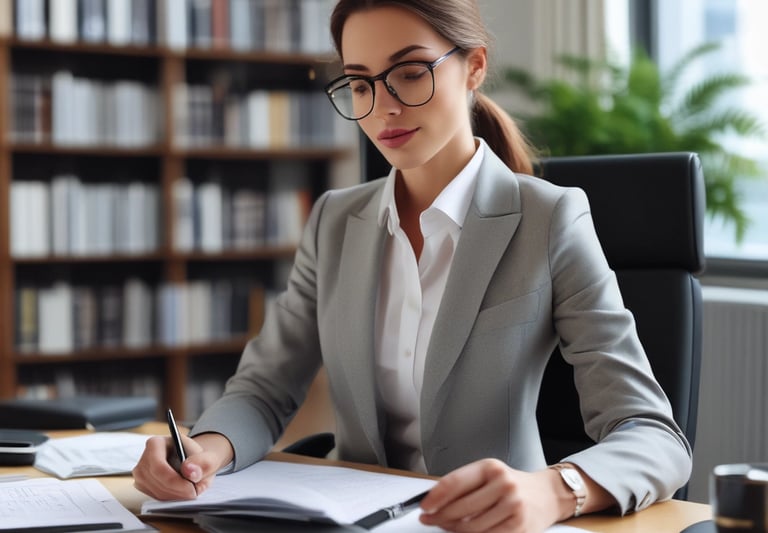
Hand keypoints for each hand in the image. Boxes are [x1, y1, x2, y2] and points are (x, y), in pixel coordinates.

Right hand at [132, 432, 232, 500]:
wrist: (194, 464)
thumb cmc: (198, 459)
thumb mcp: (208, 457)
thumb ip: (203, 463)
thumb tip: (190, 471)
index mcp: (156, 443)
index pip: (158, 466)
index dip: (174, 481)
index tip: (192, 488)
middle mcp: (144, 457)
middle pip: (156, 480)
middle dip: (177, 490)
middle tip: (195, 492)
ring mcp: (140, 473)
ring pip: (155, 491)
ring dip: (175, 496)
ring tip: (191, 490)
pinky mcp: (142, 485)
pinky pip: (155, 497)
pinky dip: (171, 499)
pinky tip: (182, 493)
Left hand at [418, 459, 564, 532]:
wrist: (547, 495)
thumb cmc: (513, 484)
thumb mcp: (489, 475)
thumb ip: (463, 484)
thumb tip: (434, 499)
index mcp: (491, 468)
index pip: (454, 482)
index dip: (435, 497)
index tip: (424, 506)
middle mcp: (503, 484)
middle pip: (460, 507)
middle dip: (439, 517)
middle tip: (429, 519)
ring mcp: (512, 506)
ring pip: (471, 527)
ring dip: (454, 529)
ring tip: (447, 526)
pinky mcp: (518, 527)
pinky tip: (465, 532)